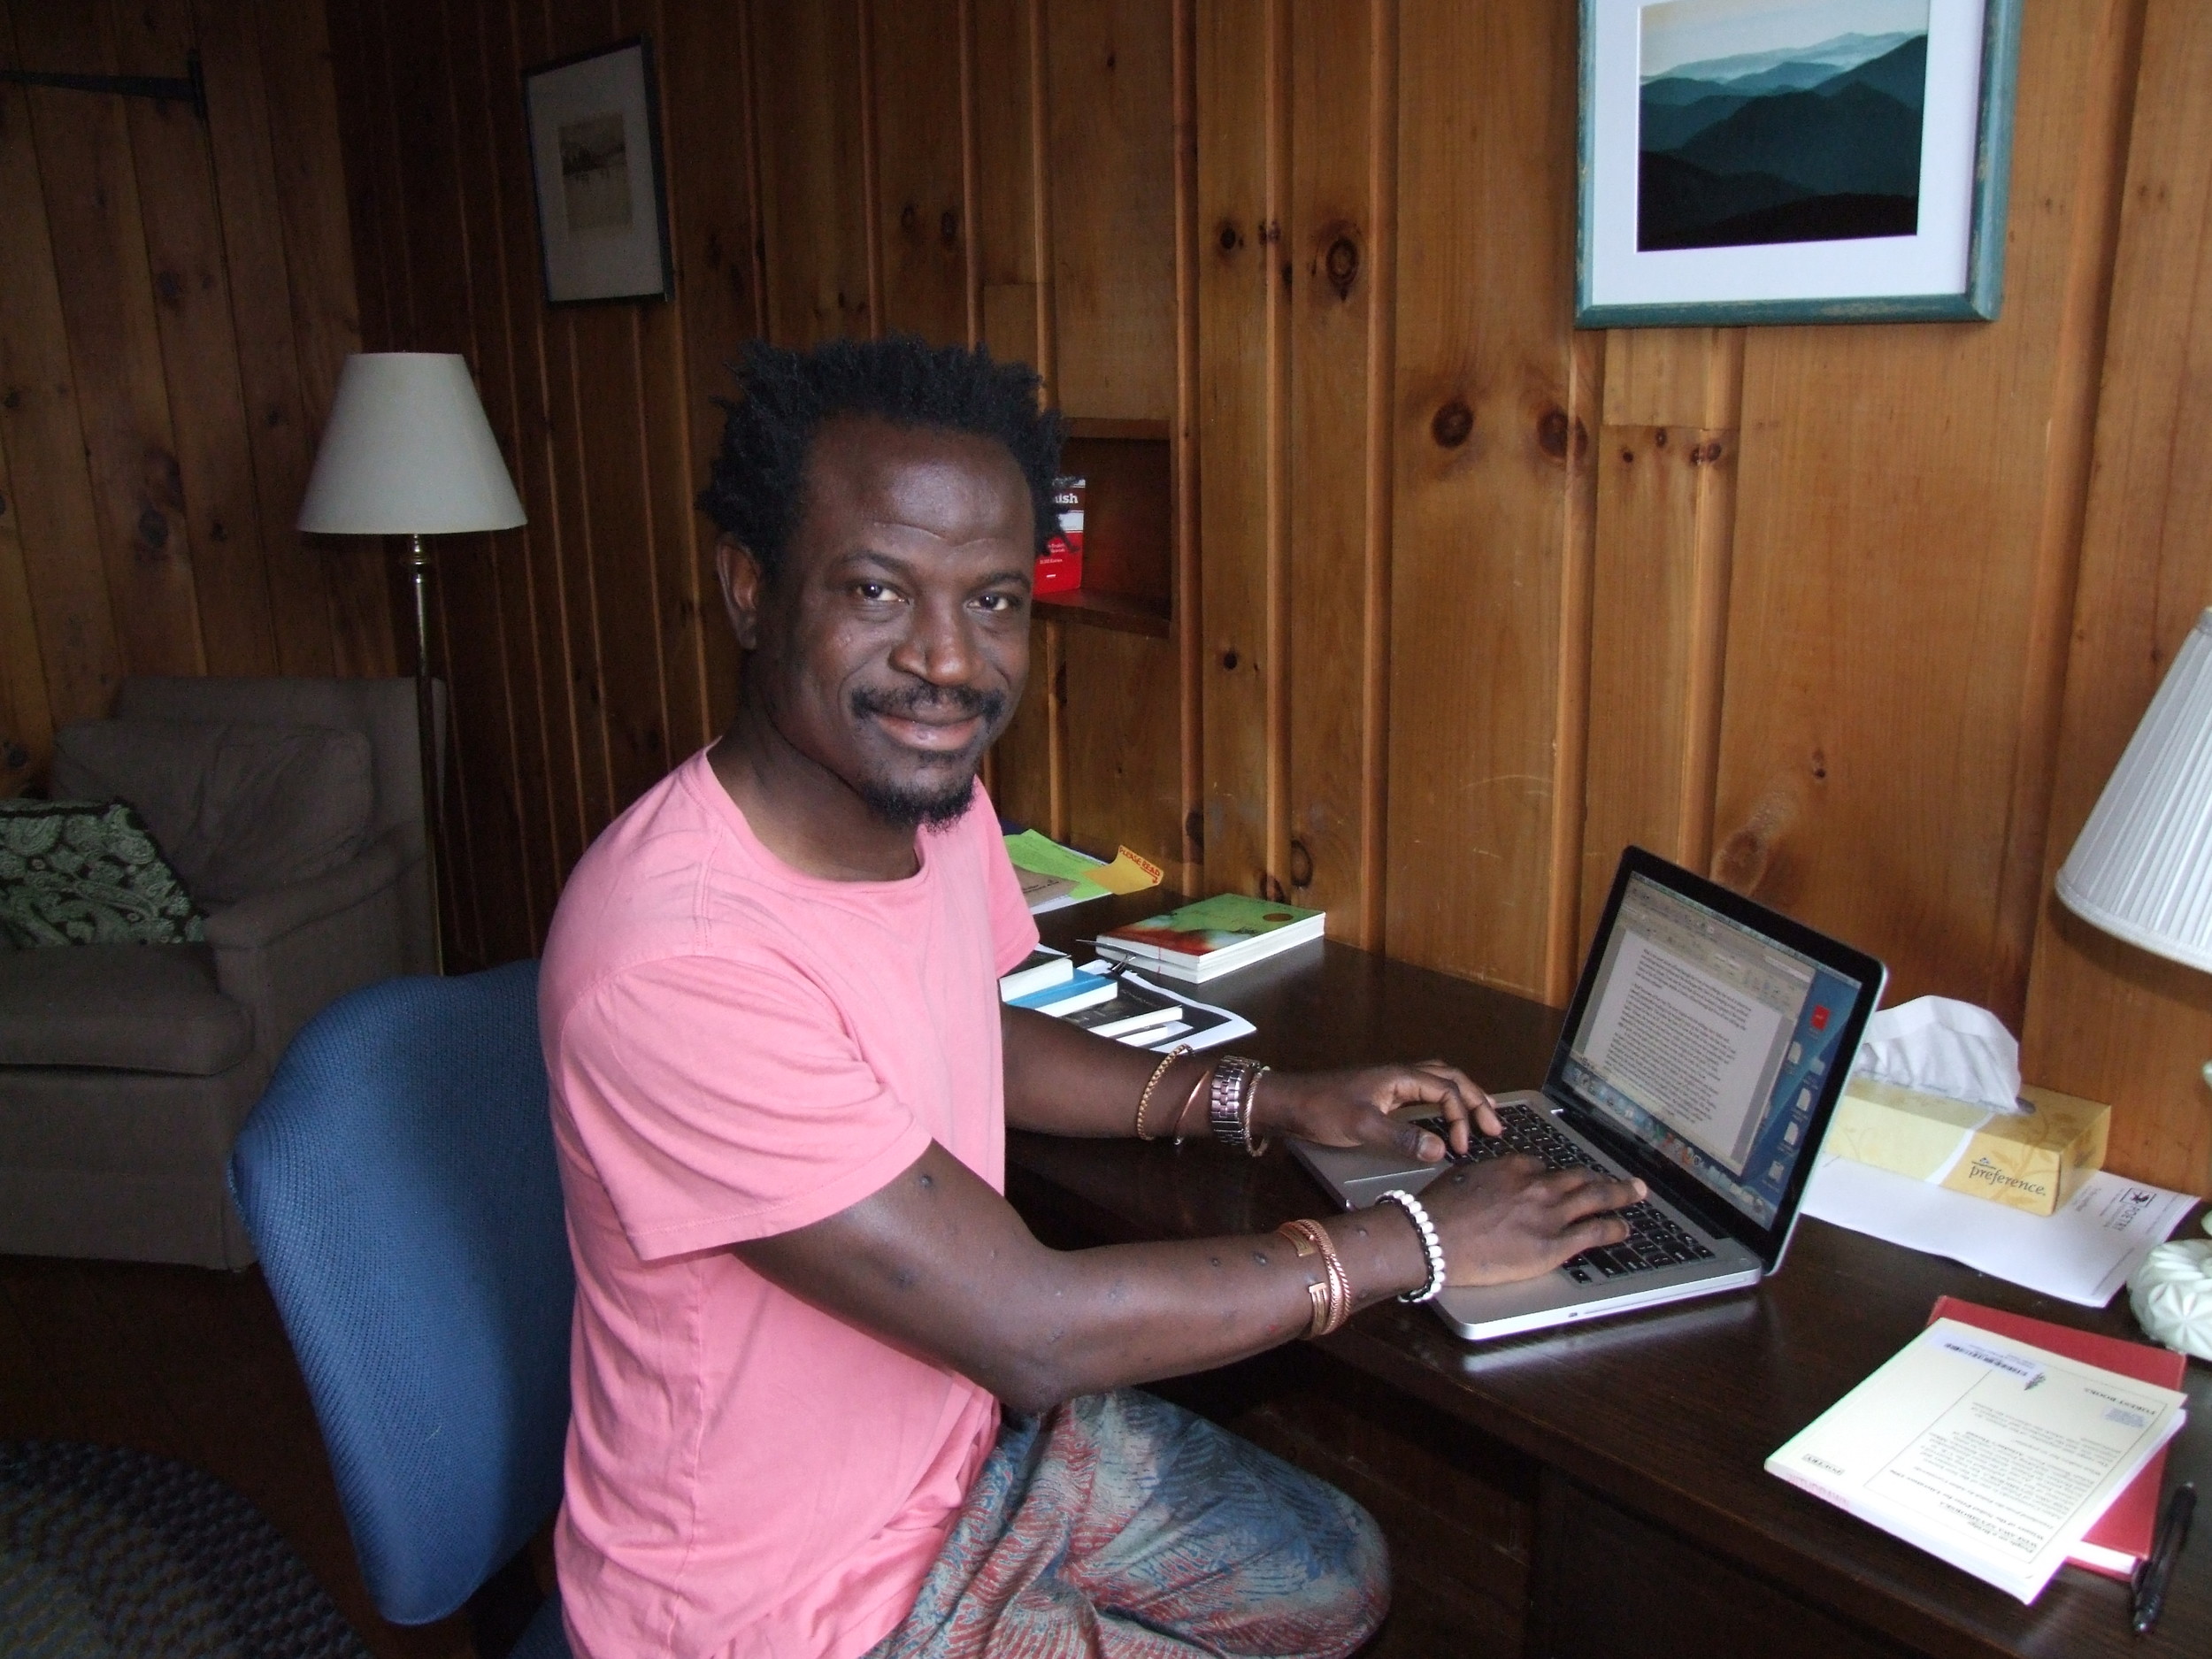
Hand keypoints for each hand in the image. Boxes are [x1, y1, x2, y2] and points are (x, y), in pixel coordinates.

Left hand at [1250, 1061, 1501, 1161]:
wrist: (1288, 1103)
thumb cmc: (1322, 1110)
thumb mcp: (1363, 1127)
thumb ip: (1402, 1139)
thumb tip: (1442, 1150)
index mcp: (1401, 1076)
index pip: (1448, 1091)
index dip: (1462, 1117)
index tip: (1461, 1147)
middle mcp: (1401, 1074)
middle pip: (1451, 1078)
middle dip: (1477, 1100)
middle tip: (1496, 1126)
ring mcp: (1392, 1082)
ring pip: (1440, 1080)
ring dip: (1464, 1095)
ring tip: (1486, 1113)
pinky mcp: (1383, 1093)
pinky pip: (1426, 1089)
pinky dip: (1445, 1098)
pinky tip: (1446, 1113)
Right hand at [1416, 1156, 1645, 1286]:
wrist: (1432, 1237)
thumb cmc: (1437, 1209)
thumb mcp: (1462, 1177)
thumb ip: (1486, 1177)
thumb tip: (1490, 1182)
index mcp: (1514, 1167)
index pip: (1545, 1167)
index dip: (1555, 1176)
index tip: (1563, 1182)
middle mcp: (1537, 1186)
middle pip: (1580, 1178)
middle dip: (1605, 1179)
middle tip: (1625, 1181)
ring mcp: (1549, 1215)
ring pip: (1596, 1198)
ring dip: (1620, 1195)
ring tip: (1636, 1194)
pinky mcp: (1553, 1245)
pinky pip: (1594, 1233)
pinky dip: (1614, 1228)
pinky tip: (1624, 1228)